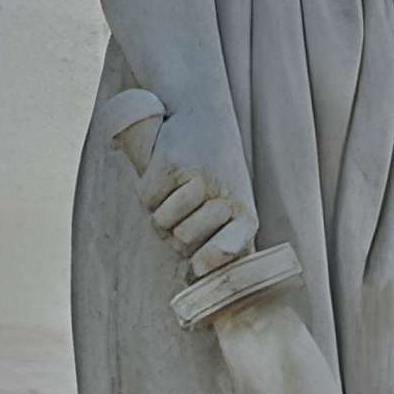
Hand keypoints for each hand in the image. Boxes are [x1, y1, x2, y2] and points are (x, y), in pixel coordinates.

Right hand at [136, 111, 256, 277]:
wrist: (202, 115)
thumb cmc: (218, 173)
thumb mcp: (231, 208)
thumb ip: (221, 244)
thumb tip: (192, 278)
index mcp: (245, 215)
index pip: (230, 248)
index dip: (212, 259)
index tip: (197, 266)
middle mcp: (225, 197)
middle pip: (182, 242)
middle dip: (177, 233)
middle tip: (188, 211)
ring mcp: (198, 180)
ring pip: (161, 224)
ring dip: (162, 213)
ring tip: (179, 194)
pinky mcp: (171, 164)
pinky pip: (148, 201)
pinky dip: (150, 193)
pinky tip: (166, 176)